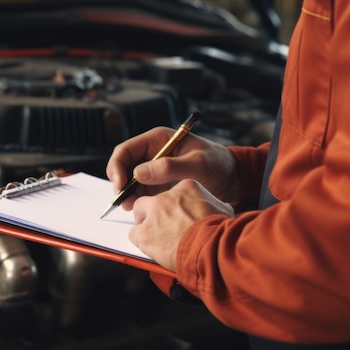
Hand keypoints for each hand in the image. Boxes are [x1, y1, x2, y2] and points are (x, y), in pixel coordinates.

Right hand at [105, 126, 240, 209]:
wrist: (232, 178)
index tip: (120, 184)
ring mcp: (153, 170)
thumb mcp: (198, 164)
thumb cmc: (218, 164)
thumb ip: (170, 167)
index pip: (126, 150)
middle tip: (123, 202)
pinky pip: (139, 192)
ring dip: (126, 194)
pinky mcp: (157, 185)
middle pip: (123, 166)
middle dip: (119, 183)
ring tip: (131, 208)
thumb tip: (139, 173)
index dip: (117, 166)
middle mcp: (151, 153)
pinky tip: (139, 210)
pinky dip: (136, 201)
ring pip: (128, 181)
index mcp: (158, 140)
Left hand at [130, 179, 234, 271]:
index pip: (174, 193)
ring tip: (157, 237)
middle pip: (152, 199)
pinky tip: (151, 247)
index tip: (179, 215)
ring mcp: (153, 213)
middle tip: (163, 224)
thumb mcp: (223, 210)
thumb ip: (214, 206)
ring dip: (146, 224)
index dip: (175, 206)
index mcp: (187, 188)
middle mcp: (167, 197)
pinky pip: (134, 233)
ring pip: (139, 213)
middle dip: (154, 211)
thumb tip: (218, 209)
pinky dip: (141, 240)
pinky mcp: (144, 232)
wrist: (211, 248)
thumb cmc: (219, 231)